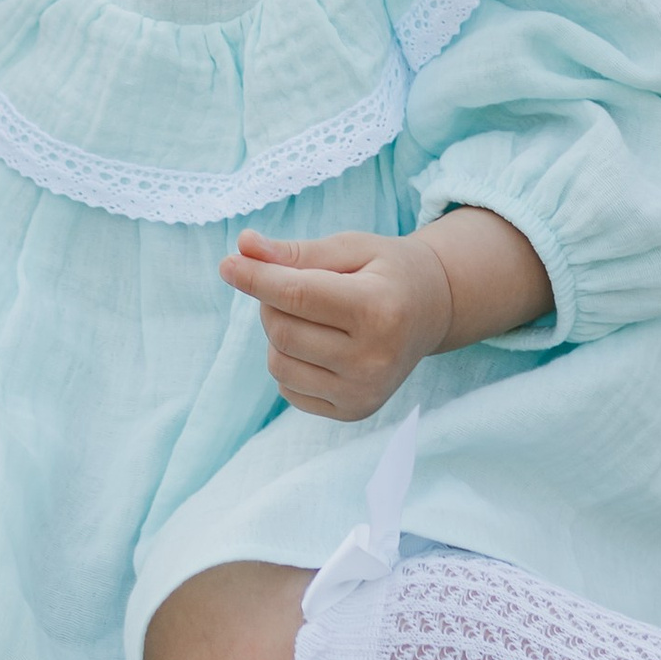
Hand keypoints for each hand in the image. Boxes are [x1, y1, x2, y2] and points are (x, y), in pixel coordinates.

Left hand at [218, 228, 455, 420]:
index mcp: (378, 309)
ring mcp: (364, 392)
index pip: (296, 296)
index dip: (255, 278)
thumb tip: (242, 248)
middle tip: (294, 284)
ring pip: (278, 364)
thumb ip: (296, 252)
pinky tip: (318, 344)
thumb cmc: (388, 271)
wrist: (433, 311)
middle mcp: (374, 359)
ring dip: (277, 334)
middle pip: (281, 331)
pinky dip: (289, 361)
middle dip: (271, 302)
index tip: (227, 263)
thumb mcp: (350, 248)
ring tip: (310, 315)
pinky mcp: (353, 411)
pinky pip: (288, 389)